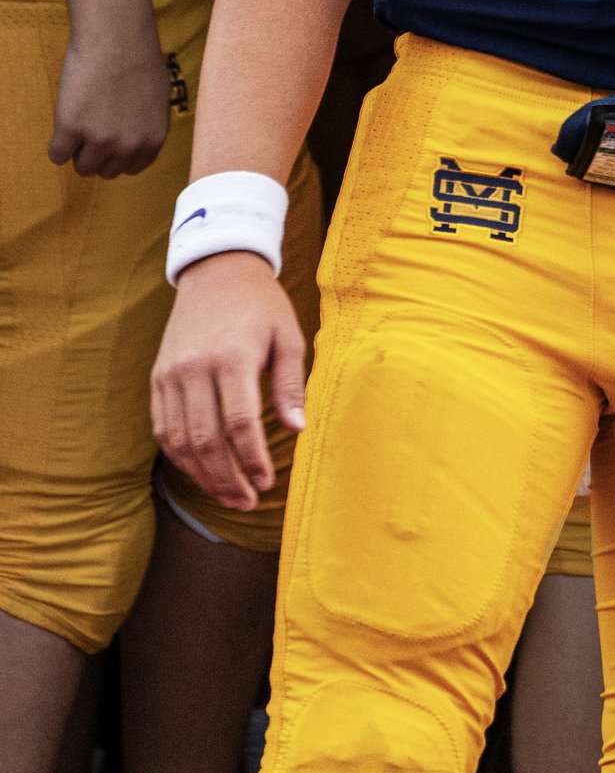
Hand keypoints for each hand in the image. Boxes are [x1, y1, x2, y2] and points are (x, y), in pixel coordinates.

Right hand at [50, 25, 171, 177]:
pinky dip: (57, 143)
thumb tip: (129, 143)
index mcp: (152, 140)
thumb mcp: (156, 101)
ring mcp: (99, 140)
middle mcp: (128, 146)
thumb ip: (144, 127)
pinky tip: (65, 121)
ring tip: (82, 119)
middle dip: (97, 152)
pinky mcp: (71, 130)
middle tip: (93, 124)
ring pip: (81, 167)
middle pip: (104, 171)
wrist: (116, 36)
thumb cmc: (138, 59)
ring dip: (78, 148)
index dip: (117, 154)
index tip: (109, 138)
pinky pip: (57, 155)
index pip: (130, 168)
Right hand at [152, 254, 306, 511]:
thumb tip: (297, 429)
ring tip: (228, 494)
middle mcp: (195, 368)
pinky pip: (163, 428)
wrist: (216, 271)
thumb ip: (290, 384)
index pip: (239, 423)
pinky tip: (202, 472)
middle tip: (247, 501)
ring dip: (203, 475)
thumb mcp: (288, 336)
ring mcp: (171, 375)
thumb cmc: (261, 305)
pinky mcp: (157, 378)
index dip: (253, 459)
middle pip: (205, 439)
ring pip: (180, 440)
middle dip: (227, 478)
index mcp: (232, 357)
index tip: (267, 482)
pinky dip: (180, 456)